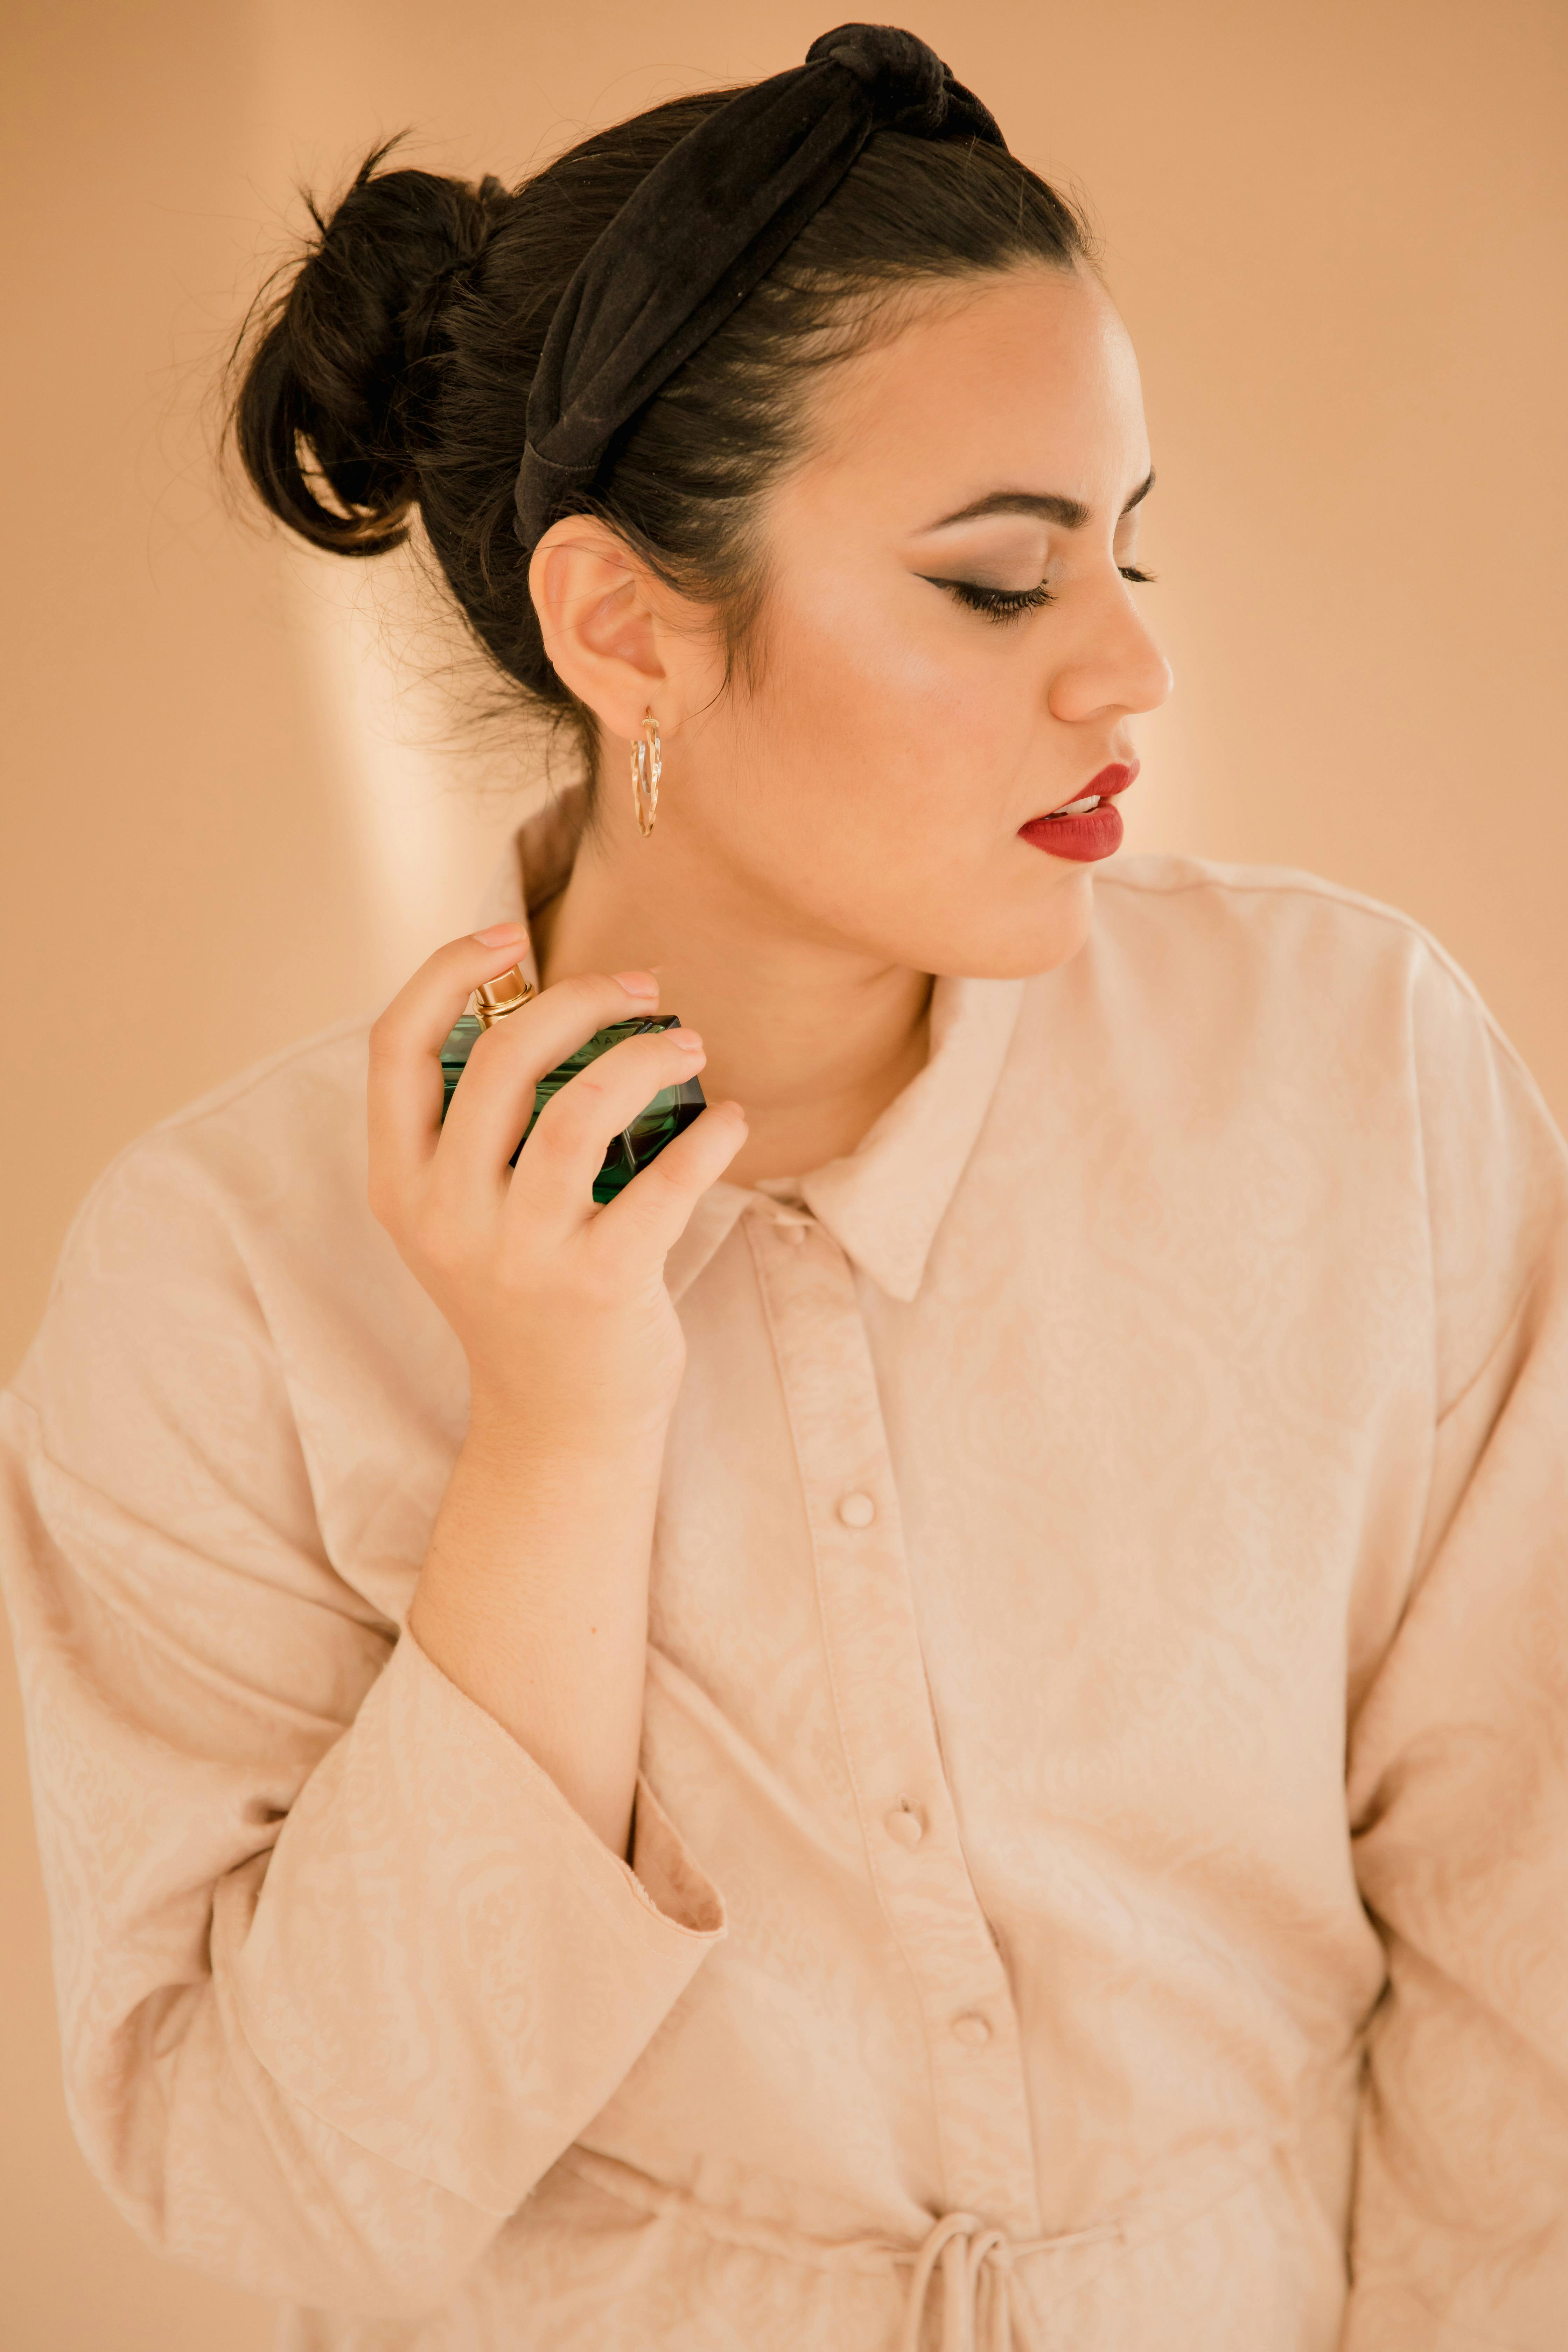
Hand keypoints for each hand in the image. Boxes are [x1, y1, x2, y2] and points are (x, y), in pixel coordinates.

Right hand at [367, 924, 748, 1451]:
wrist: (556, 1425)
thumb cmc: (523, 1291)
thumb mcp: (463, 1213)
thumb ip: (475, 1125)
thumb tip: (541, 997)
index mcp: (400, 1184)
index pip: (393, 1045)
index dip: (447, 972)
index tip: (513, 938)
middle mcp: (447, 1215)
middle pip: (501, 1057)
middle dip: (578, 997)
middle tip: (643, 986)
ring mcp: (520, 1254)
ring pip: (580, 1109)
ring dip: (648, 1056)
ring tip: (690, 1044)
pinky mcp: (599, 1285)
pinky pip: (665, 1185)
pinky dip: (710, 1137)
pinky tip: (730, 1121)